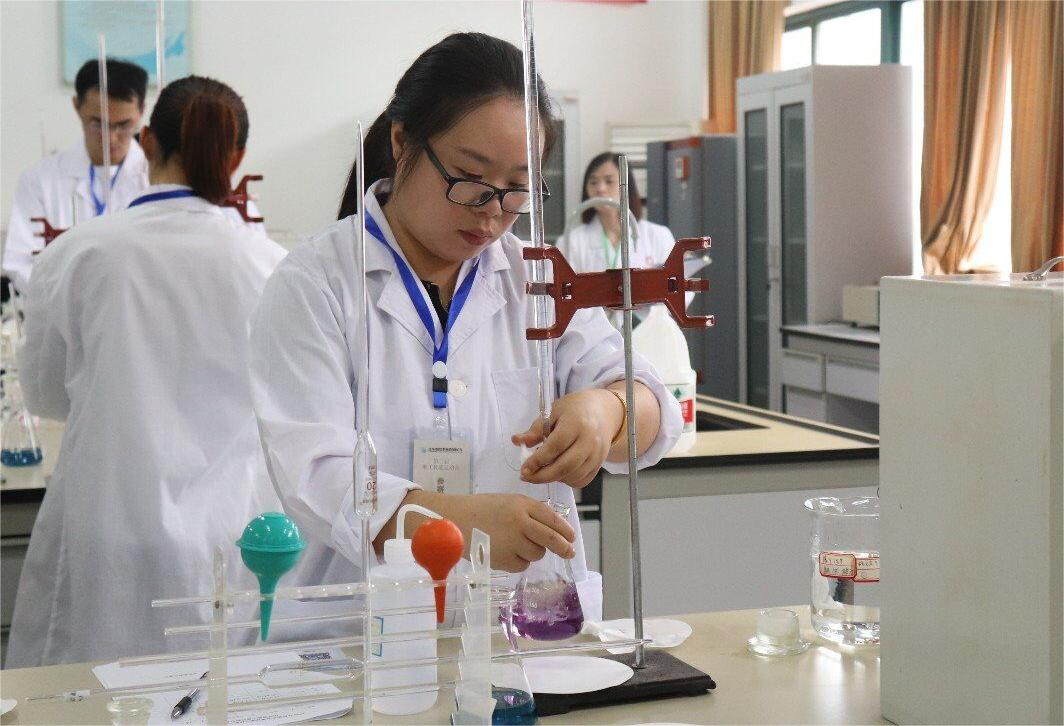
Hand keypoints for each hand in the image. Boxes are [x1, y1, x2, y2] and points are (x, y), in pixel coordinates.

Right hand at [378, 491, 575, 573]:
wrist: (453, 520)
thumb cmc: (481, 509)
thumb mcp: (507, 502)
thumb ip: (529, 512)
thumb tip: (553, 527)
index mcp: (521, 504)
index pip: (551, 518)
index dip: (564, 529)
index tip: (572, 537)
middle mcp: (520, 522)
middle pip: (550, 539)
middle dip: (563, 547)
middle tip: (569, 552)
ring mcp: (511, 541)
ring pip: (536, 554)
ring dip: (533, 552)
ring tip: (517, 544)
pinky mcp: (502, 559)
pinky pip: (522, 564)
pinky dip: (519, 561)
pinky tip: (506, 552)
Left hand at [512, 388, 623, 488]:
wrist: (604, 413)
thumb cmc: (575, 410)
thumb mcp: (554, 412)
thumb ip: (536, 430)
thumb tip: (517, 441)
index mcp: (577, 423)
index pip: (556, 446)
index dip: (538, 460)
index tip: (524, 468)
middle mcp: (590, 441)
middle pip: (565, 466)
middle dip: (542, 476)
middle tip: (526, 477)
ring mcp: (597, 455)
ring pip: (573, 476)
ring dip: (553, 479)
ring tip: (540, 472)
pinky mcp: (600, 464)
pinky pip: (581, 480)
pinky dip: (566, 481)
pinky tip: (557, 472)